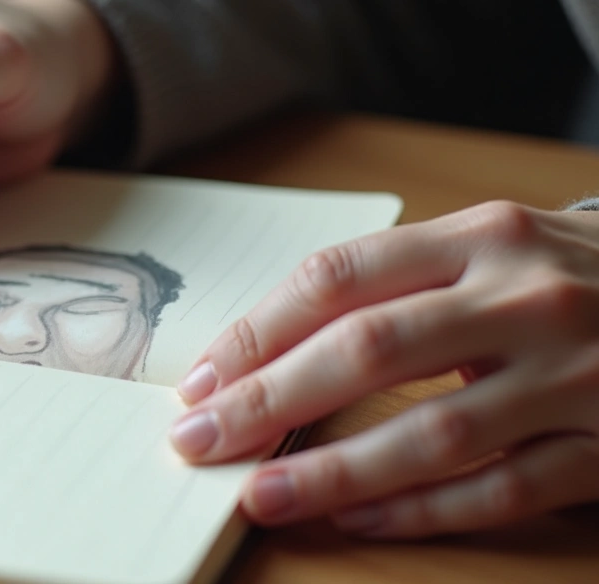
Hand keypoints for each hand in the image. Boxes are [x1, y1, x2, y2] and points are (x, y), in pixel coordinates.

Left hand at [169, 201, 598, 537]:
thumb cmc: (573, 276)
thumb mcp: (493, 249)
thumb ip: (397, 285)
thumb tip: (268, 349)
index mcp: (482, 236)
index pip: (339, 278)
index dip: (257, 333)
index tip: (197, 380)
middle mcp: (526, 297)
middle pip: (368, 350)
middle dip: (268, 401)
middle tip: (198, 439)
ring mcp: (574, 376)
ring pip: (432, 434)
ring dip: (332, 472)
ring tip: (258, 495)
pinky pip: (503, 489)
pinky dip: (423, 511)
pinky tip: (358, 521)